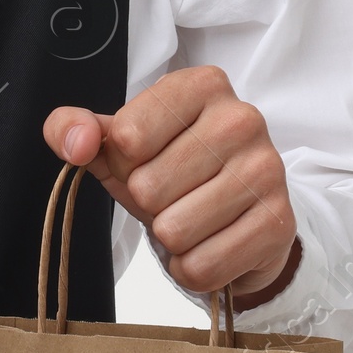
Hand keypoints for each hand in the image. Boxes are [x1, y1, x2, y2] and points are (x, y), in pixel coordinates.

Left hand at [43, 65, 299, 306]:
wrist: (232, 216)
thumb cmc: (167, 168)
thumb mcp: (116, 144)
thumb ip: (73, 128)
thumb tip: (77, 144)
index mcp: (200, 85)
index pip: (127, 135)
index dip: (123, 161)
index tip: (145, 158)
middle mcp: (242, 118)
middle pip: (149, 187)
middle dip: (147, 203)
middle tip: (170, 194)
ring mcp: (267, 170)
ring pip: (175, 230)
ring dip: (169, 237)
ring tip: (187, 218)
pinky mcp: (279, 223)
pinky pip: (204, 266)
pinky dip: (193, 267)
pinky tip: (207, 244)